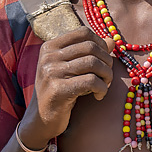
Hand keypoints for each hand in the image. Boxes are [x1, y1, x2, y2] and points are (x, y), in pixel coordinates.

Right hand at [21, 26, 114, 147]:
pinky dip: (102, 89)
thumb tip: (112, 41)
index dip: (100, 43)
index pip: (83, 33)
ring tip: (104, 86)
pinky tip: (99, 96)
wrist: (40, 118)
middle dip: (106, 62)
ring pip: (93, 63)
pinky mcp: (58, 90)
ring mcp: (51, 72)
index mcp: (50, 47)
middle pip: (91, 47)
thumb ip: (88, 53)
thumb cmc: (59, 91)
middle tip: (107, 76)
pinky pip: (92, 81)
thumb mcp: (70, 68)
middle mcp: (49, 56)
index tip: (104, 59)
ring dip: (107, 76)